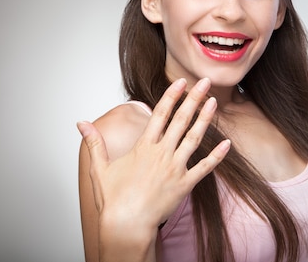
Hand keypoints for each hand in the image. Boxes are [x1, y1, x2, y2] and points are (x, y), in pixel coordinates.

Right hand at [77, 77, 230, 233]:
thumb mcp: (100, 168)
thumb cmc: (113, 200)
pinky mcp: (185, 185)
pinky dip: (216, 156)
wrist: (127, 226)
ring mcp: (175, 168)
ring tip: (214, 101)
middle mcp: (161, 154)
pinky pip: (204, 167)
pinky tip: (226, 143)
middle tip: (204, 82)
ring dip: (205, 119)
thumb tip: (81, 123)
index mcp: (143, 147)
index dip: (172, 95)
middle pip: (181, 120)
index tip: (181, 82)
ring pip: (194, 138)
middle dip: (194, 98)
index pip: (160, 114)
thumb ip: (94, 142)